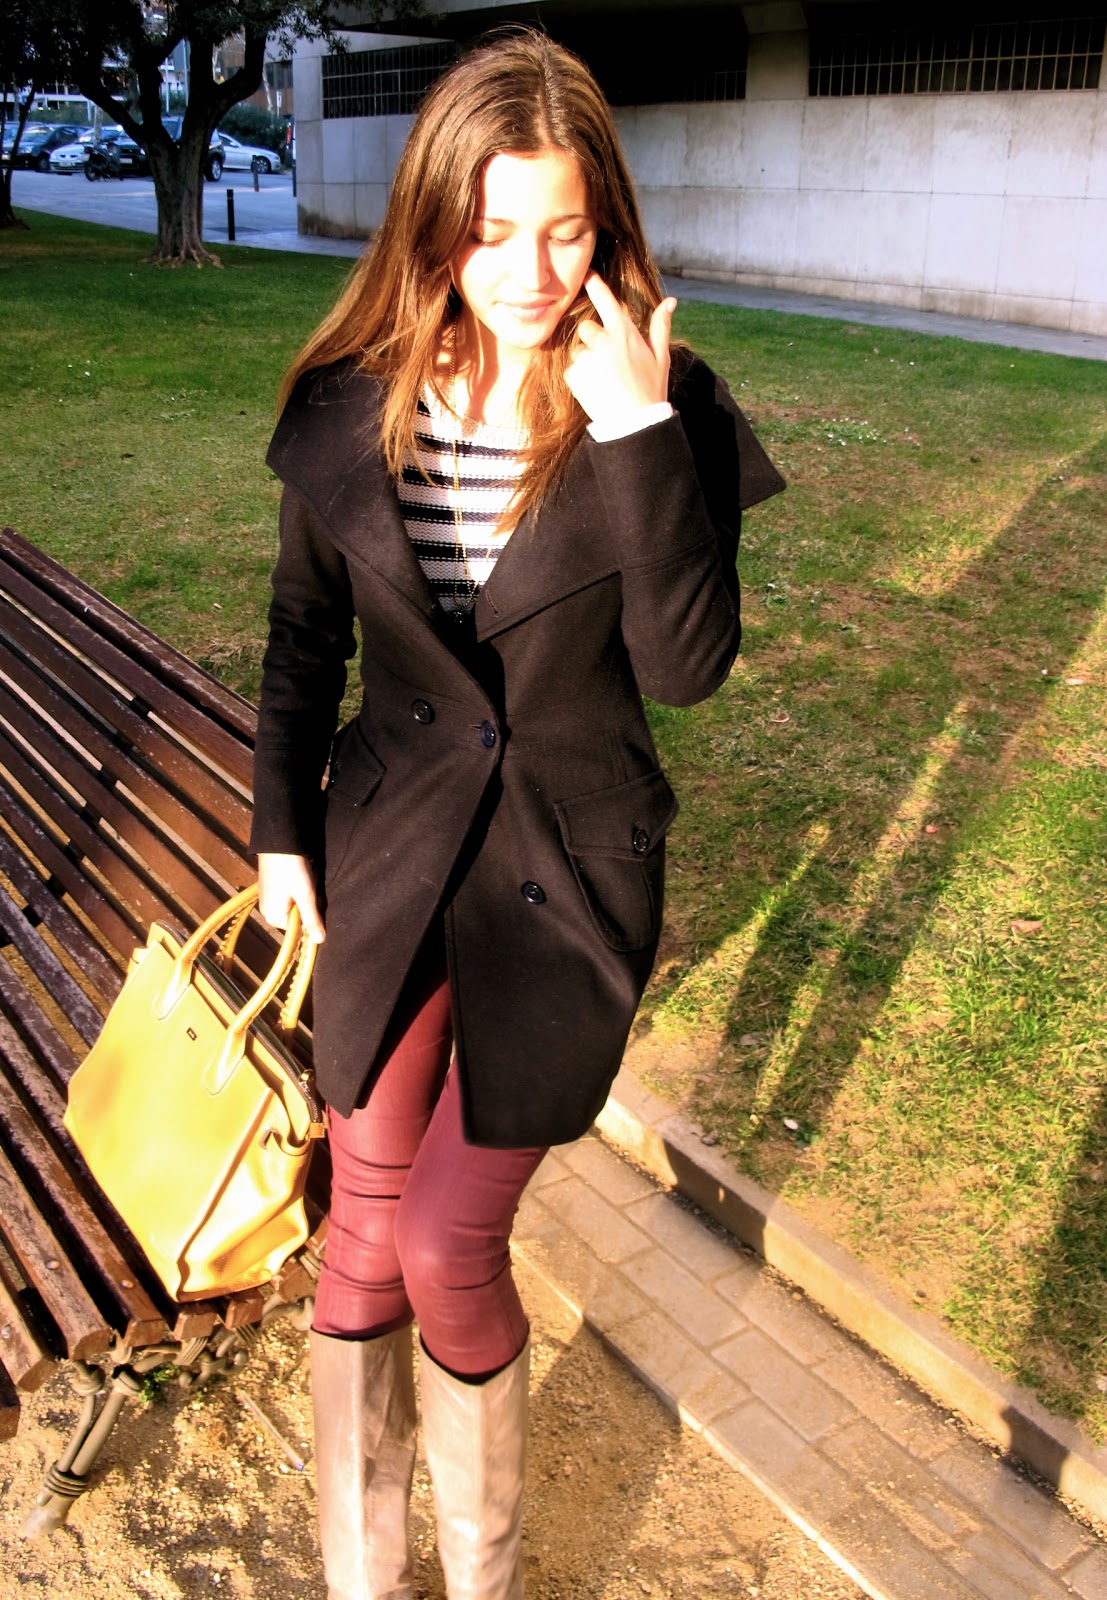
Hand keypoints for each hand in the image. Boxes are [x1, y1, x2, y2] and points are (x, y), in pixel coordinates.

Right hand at [257, 853, 325, 942]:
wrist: (279, 842)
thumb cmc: (292, 869)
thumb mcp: (306, 895)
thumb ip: (312, 919)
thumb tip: (320, 941)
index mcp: (274, 918)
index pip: (300, 929)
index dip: (312, 916)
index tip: (314, 900)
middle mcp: (267, 912)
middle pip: (297, 917)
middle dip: (307, 904)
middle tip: (309, 887)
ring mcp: (267, 899)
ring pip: (294, 905)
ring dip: (304, 895)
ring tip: (304, 879)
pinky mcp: (270, 888)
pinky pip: (289, 895)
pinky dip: (297, 887)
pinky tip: (299, 875)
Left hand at [564, 273, 675, 428]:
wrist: (635, 424)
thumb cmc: (651, 390)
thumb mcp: (660, 357)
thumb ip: (660, 327)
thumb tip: (670, 302)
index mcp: (624, 332)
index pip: (605, 300)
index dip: (595, 284)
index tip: (587, 274)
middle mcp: (603, 340)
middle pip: (586, 328)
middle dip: (594, 340)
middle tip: (609, 363)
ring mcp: (587, 358)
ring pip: (579, 352)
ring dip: (587, 362)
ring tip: (605, 381)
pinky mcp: (574, 376)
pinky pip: (571, 371)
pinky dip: (580, 379)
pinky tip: (596, 390)